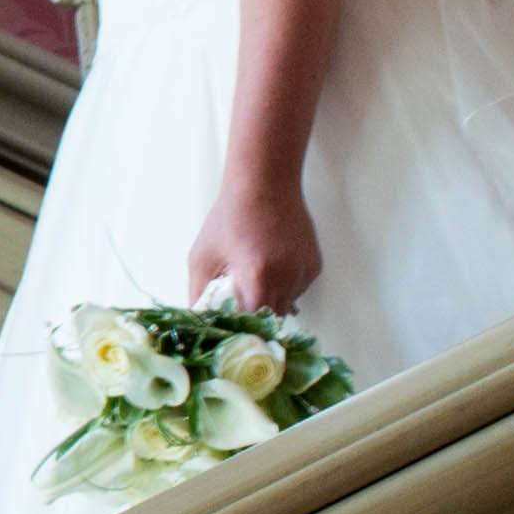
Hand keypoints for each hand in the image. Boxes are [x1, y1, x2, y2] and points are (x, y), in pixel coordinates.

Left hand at [187, 180, 320, 318]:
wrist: (264, 183)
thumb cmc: (230, 217)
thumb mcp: (202, 256)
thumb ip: (198, 295)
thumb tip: (199, 324)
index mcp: (258, 277)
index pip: (253, 325)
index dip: (240, 330)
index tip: (229, 328)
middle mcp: (287, 277)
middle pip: (272, 320)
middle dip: (254, 319)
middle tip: (237, 306)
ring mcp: (304, 272)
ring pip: (286, 306)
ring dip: (269, 301)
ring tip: (254, 277)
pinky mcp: (314, 266)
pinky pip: (297, 290)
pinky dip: (283, 286)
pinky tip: (270, 265)